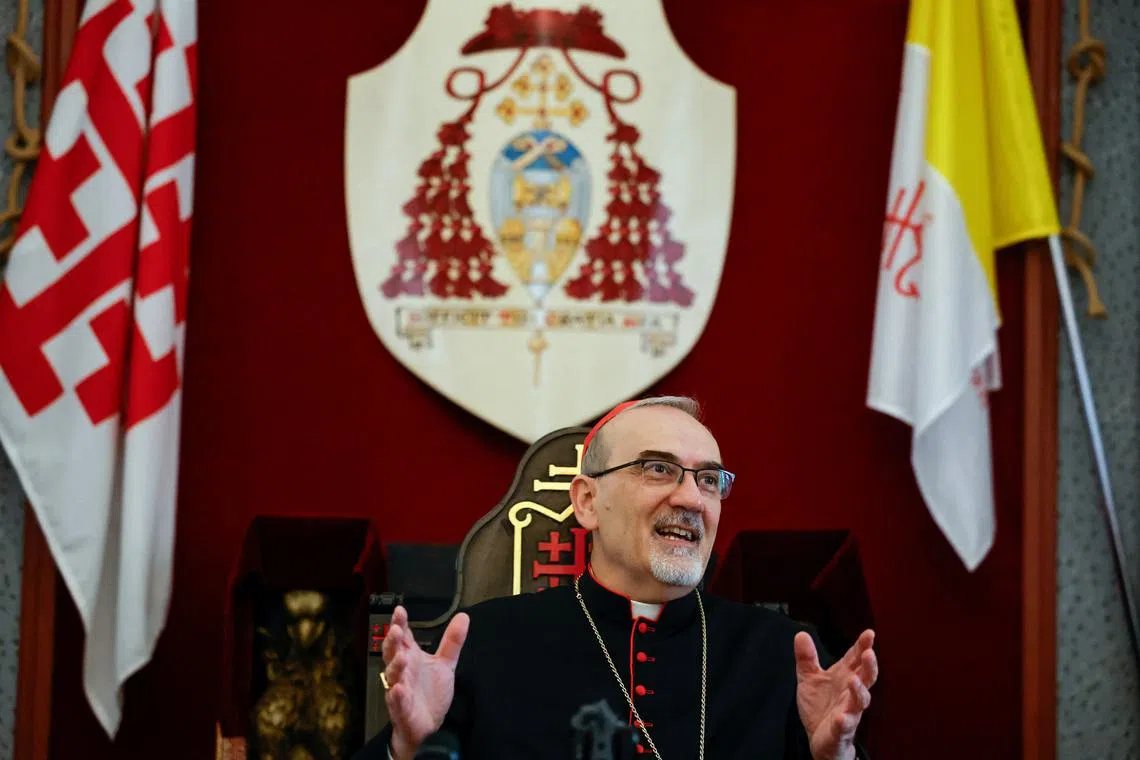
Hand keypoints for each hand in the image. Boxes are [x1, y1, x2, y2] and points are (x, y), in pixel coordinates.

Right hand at [381, 605, 469, 759]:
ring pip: (392, 674)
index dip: (400, 624)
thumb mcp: (445, 664)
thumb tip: (464, 616)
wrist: (429, 725)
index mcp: (411, 657)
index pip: (404, 637)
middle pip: (392, 652)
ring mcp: (400, 688)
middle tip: (395, 629)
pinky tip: (398, 689)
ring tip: (402, 656)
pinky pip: (397, 700)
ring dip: (395, 665)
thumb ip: (452, 641)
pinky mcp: (402, 708)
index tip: (400, 610)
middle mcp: (403, 670)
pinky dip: (397, 695)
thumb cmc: (431, 692)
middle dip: (392, 641)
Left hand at [794, 629, 877, 759]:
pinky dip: (845, 722)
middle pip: (866, 678)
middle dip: (869, 666)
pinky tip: (842, 717)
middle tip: (869, 653)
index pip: (856, 659)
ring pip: (860, 702)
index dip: (863, 646)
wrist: (818, 738)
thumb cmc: (820, 705)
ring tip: (854, 680)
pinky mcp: (841, 730)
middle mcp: (850, 693)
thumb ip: (806, 658)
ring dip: (859, 691)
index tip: (869, 633)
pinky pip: (845, 726)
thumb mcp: (809, 678)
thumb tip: (800, 634)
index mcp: (844, 677)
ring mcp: (848, 712)